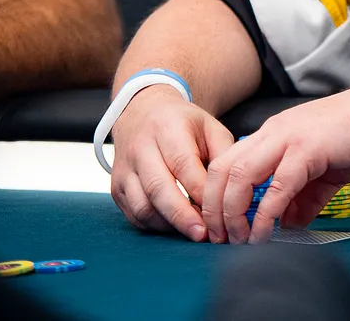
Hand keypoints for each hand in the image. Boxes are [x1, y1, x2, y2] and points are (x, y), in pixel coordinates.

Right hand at [109, 84, 233, 240]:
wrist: (142, 114)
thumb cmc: (183, 125)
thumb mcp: (211, 128)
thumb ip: (224, 155)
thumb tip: (234, 190)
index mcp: (168, 128)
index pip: (183, 164)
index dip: (200, 192)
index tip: (219, 212)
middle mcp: (141, 148)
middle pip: (158, 188)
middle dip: (182, 216)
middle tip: (203, 235)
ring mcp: (124, 169)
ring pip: (142, 206)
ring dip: (168, 225)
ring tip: (192, 232)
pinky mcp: (116, 187)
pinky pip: (133, 215)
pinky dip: (155, 226)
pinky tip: (175, 227)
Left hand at [201, 78, 349, 244]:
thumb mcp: (325, 170)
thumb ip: (304, 198)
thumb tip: (289, 225)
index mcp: (273, 134)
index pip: (226, 164)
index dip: (215, 197)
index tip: (221, 226)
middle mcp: (273, 133)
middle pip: (221, 169)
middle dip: (214, 208)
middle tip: (220, 237)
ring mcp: (288, 138)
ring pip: (240, 175)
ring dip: (233, 212)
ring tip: (238, 239)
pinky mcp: (308, 149)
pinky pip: (278, 185)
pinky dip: (268, 214)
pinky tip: (267, 232)